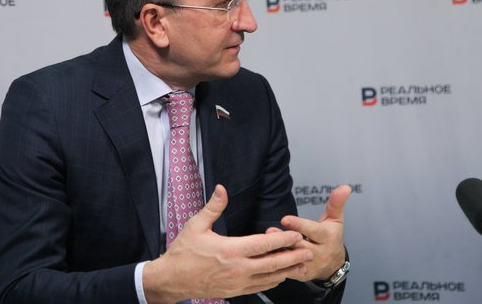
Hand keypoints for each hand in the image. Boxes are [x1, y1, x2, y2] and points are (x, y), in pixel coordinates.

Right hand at [143, 184, 313, 303]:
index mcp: (230, 250)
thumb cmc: (183, 252)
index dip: (282, 239)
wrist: (172, 279)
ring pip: (269, 278)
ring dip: (287, 270)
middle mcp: (237, 268)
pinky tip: (279, 275)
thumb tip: (222, 189)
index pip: (263, 244)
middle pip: (273, 263)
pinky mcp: (235, 291)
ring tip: (301, 263)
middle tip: (309, 251)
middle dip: (293, 256)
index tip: (296, 234)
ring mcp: (237, 282)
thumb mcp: (196, 225)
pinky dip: (273, 280)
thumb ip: (213, 207)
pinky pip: (260, 287)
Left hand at [270, 184, 350, 281]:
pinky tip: (266, 257)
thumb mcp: (335, 219)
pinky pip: (287, 270)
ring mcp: (310, 265)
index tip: (285, 219)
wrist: (334, 264)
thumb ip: (336, 203)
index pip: (313, 231)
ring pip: (292, 259)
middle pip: (301, 246)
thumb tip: (345, 187)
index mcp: (328, 237)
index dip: (299, 225)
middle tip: (270, 231)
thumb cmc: (331, 236)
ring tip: (266, 243)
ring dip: (279, 252)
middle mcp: (320, 253)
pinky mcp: (301, 274)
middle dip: (285, 239)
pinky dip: (277, 265)